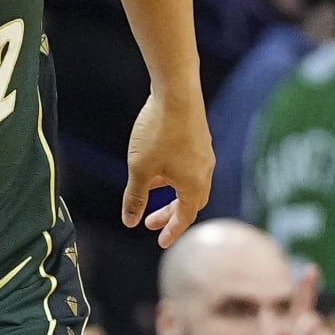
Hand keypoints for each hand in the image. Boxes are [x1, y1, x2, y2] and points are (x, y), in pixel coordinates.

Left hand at [123, 91, 213, 247]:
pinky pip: (190, 167)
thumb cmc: (158, 132)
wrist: (176, 91)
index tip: (161, 243)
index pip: (185, 217)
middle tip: (151, 223)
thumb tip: (130, 221)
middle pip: (191, 202)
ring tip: (149, 194)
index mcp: (194, 185)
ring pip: (190, 183)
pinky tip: (157, 167)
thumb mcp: (140, 170)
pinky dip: (175, 176)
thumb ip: (135, 198)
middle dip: (171, 214)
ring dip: (172, 194)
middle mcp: (205, 171)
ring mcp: (204, 154)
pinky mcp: (199, 138)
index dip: (172, 231)